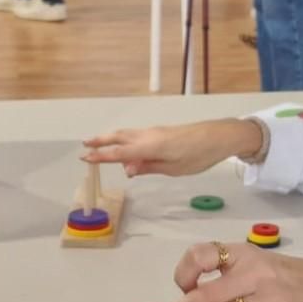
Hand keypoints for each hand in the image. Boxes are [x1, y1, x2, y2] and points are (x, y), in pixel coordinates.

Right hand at [83, 119, 263, 178]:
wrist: (218, 136)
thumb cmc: (198, 155)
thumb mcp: (173, 168)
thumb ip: (149, 167)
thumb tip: (127, 169)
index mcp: (149, 146)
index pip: (119, 152)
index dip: (101, 156)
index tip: (85, 157)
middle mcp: (148, 136)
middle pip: (119, 137)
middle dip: (101, 141)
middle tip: (84, 145)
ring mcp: (154, 132)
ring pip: (127, 134)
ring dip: (111, 139)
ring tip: (99, 145)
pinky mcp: (161, 132)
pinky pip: (136, 135)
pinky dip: (125, 140)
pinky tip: (126, 150)